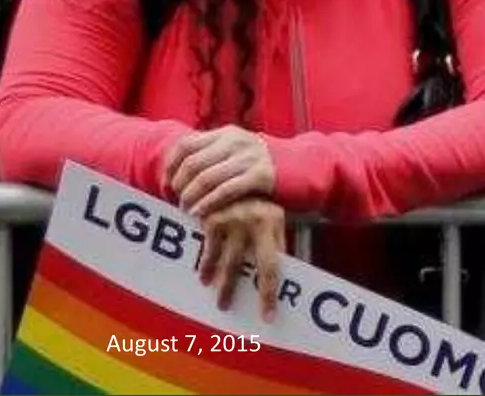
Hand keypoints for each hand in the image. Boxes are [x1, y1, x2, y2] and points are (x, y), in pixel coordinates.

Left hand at [164, 126, 275, 216]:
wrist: (301, 166)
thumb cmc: (260, 165)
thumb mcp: (236, 151)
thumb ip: (212, 155)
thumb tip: (175, 172)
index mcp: (226, 133)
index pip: (185, 145)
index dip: (170, 167)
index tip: (166, 186)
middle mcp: (236, 141)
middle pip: (193, 163)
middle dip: (179, 186)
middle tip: (176, 202)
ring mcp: (250, 157)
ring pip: (207, 178)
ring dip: (191, 197)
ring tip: (187, 210)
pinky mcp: (262, 175)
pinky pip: (226, 190)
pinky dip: (209, 203)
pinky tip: (201, 213)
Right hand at [197, 197, 285, 318]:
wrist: (234, 169)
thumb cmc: (259, 201)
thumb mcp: (274, 217)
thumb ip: (276, 242)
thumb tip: (282, 275)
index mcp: (272, 222)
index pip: (272, 265)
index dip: (268, 292)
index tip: (267, 314)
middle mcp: (252, 222)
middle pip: (243, 266)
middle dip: (234, 290)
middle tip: (227, 309)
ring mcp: (231, 220)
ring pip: (223, 260)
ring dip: (218, 281)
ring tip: (217, 298)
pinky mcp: (212, 218)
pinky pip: (208, 248)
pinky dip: (205, 263)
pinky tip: (203, 275)